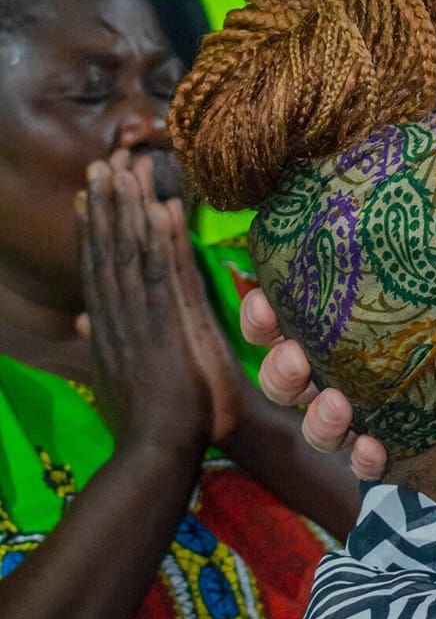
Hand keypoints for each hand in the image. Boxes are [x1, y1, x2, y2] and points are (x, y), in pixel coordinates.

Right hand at [78, 159, 213, 457]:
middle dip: (107, 206)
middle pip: (108, 252)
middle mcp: (118, 320)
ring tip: (126, 170)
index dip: (94, 229)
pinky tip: (163, 209)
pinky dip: (163, 242)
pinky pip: (164, 275)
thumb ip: (103, 347)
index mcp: (107, 331)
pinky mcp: (168, 330)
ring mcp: (141, 322)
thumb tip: (83, 325)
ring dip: (129, 211)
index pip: (96, 270)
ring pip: (131, 255)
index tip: (90, 195)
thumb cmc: (146, 426)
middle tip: (104, 163)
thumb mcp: (118, 379)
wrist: (158, 456)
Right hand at [245, 284, 388, 478]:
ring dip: (317, 418)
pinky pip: (365, 466)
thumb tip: (433, 194)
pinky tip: (375, 447)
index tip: (262, 299)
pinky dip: (364, 459)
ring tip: (337, 404)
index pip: (285, 321)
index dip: (261, 316)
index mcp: (344, 329)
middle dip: (279, 369)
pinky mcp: (395, 453)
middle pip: (286, 378)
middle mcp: (345, 372)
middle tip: (295, 356)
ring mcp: (367, 416)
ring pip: (317, 426)